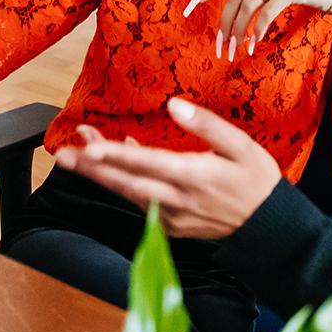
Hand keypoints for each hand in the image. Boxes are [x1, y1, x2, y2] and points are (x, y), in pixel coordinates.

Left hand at [56, 97, 280, 237]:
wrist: (268, 226)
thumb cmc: (257, 180)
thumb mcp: (241, 145)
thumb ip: (206, 125)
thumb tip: (174, 104)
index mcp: (194, 176)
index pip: (147, 163)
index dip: (116, 155)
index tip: (89, 147)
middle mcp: (178, 200)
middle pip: (126, 183)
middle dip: (93, 169)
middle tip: (63, 156)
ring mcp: (172, 217)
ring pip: (129, 194)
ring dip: (102, 174)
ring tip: (78, 152)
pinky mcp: (171, 226)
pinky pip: (141, 203)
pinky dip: (124, 184)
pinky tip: (113, 164)